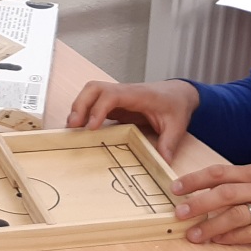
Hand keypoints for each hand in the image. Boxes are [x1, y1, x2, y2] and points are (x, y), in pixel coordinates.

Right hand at [66, 79, 199, 160]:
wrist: (179, 93)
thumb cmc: (175, 104)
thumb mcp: (176, 125)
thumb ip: (169, 143)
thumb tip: (162, 162)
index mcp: (137, 95)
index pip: (111, 96)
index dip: (98, 109)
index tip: (90, 126)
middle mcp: (123, 92)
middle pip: (93, 88)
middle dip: (80, 105)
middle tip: (73, 126)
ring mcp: (117, 97)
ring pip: (90, 93)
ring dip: (78, 107)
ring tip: (71, 128)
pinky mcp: (114, 103)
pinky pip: (94, 103)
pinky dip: (84, 112)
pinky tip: (80, 128)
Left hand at [171, 163, 250, 249]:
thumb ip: (249, 184)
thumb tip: (215, 193)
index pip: (222, 173)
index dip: (196, 180)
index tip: (176, 187)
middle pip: (224, 193)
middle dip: (198, 203)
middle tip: (179, 213)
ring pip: (236, 215)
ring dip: (211, 226)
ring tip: (194, 235)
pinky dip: (232, 238)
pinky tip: (219, 241)